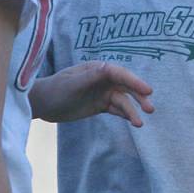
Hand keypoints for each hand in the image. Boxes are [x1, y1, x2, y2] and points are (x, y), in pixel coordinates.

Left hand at [30, 60, 153, 124]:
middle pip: (126, 87)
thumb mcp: (72, 84)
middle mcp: (103, 79)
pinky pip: (117, 110)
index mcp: (97, 69)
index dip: (135, 81)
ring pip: (123, 101)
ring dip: (133, 110)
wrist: (43, 104)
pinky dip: (126, 115)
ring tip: (140, 124)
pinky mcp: (100, 105)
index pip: (120, 73)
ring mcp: (102, 93)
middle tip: (150, 108)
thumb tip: (107, 68)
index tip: (148, 91)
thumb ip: (90, 77)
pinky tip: (134, 123)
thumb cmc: (55, 90)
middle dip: (139, 97)